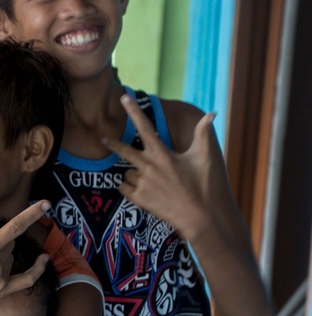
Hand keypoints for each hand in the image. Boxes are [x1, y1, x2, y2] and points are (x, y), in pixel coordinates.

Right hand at [0, 197, 50, 315]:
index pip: (14, 227)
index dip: (31, 214)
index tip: (46, 204)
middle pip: (10, 241)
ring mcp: (0, 280)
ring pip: (11, 256)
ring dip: (1, 253)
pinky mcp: (2, 292)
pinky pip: (27, 279)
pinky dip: (36, 269)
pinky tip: (44, 259)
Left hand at [103, 96, 217, 240]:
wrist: (201, 218)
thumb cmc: (205, 185)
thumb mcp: (205, 157)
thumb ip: (203, 133)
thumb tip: (211, 113)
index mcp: (162, 154)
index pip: (144, 127)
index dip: (133, 111)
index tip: (123, 97)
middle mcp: (148, 167)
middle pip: (123, 150)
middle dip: (112, 143)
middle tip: (103, 138)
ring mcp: (142, 184)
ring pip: (127, 172)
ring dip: (133, 172)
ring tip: (151, 179)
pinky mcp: (139, 200)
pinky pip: (123, 188)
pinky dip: (128, 186)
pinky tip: (142, 188)